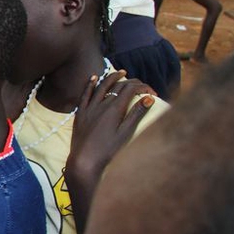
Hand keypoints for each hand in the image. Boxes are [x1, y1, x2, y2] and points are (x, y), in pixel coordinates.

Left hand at [66, 71, 154, 189]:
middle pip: (118, 86)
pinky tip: (94, 77)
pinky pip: (84, 94)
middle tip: (140, 85)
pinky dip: (90, 84)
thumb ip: (136, 114)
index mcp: (114, 108)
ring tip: (121, 73)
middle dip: (132, 83)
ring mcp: (89, 107)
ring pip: (102, 86)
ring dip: (112, 77)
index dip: (143, 87)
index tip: (153, 93)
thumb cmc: (107, 150)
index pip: (131, 89)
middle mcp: (101, 104)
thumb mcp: (126, 133)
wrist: (84, 160)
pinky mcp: (80, 113)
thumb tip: (149, 98)